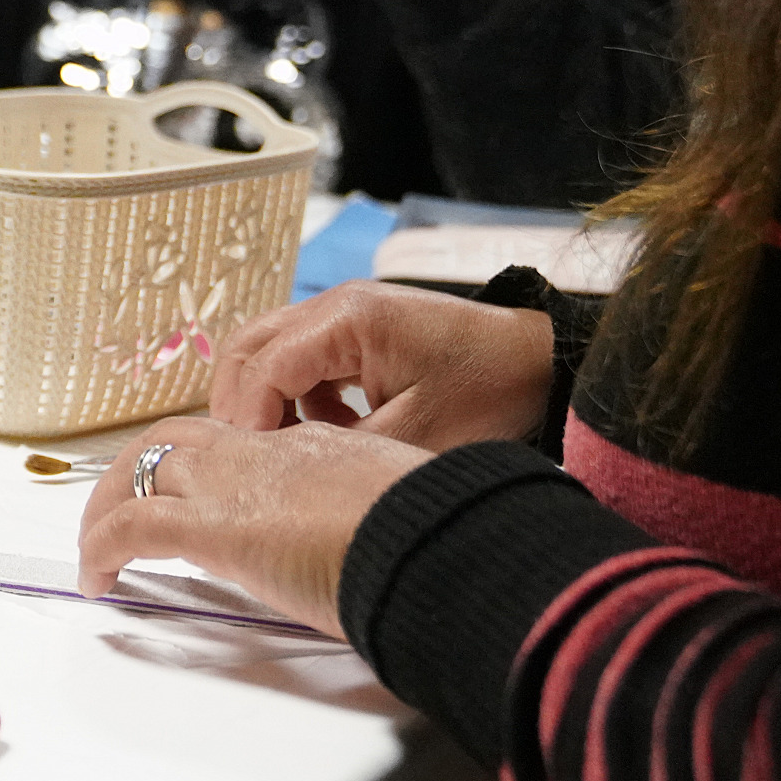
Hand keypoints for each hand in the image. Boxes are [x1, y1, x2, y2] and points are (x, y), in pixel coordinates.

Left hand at [77, 417, 428, 639]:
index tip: (195, 496)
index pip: (239, 443)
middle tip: (119, 510)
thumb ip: (371, 524)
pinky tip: (96, 577)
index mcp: (312, 449)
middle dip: (140, 470)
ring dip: (109, 505)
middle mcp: (265, 453)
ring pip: (143, 468)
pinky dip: (103, 547)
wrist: (439, 542)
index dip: (206, 466)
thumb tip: (370, 554)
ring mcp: (235, 484)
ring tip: (96, 547)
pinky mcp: (214, 526)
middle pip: (176, 439)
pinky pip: (133, 526)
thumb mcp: (400, 519)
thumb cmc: (438, 539)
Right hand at [209, 281, 553, 449]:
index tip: (249, 468)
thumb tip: (285, 474)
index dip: (247, 420)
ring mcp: (342, 314)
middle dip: (239, 405)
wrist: (541, 364)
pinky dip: (297, 396)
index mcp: (347, 320)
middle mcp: (334, 306)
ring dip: (266, 400)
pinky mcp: (354, 331)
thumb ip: (341, 450)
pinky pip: (299, 359)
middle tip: (248, 461)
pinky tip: (330, 433)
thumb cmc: (488, 391)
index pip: (264, 367)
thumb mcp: (415, 433)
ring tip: (286, 451)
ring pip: (267, 351)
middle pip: (247, 348)